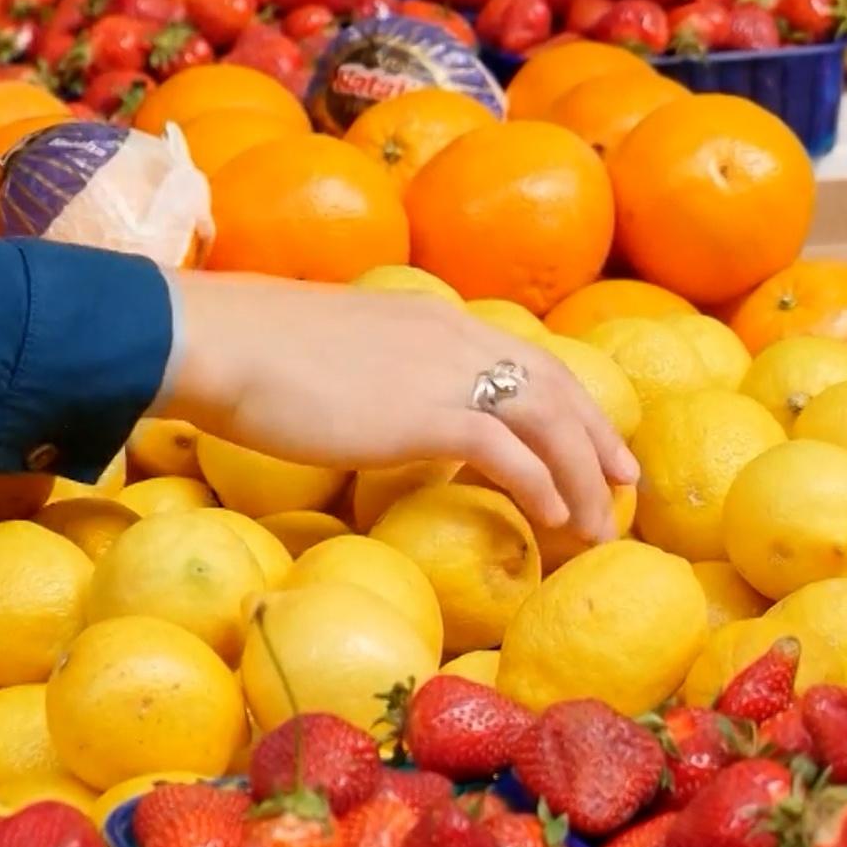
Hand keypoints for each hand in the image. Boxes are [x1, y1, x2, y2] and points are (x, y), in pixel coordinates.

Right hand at [159, 271, 637, 542]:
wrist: (222, 342)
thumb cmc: (252, 352)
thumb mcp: (336, 356)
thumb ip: (373, 374)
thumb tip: (377, 409)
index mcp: (434, 320)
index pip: (525, 357)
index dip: (569, 399)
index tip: (591, 436)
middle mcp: (455, 339)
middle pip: (557, 387)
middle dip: (598, 438)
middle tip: (624, 484)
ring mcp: (445, 375)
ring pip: (548, 423)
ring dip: (582, 477)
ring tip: (597, 525)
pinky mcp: (427, 416)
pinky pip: (508, 454)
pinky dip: (541, 486)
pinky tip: (551, 518)